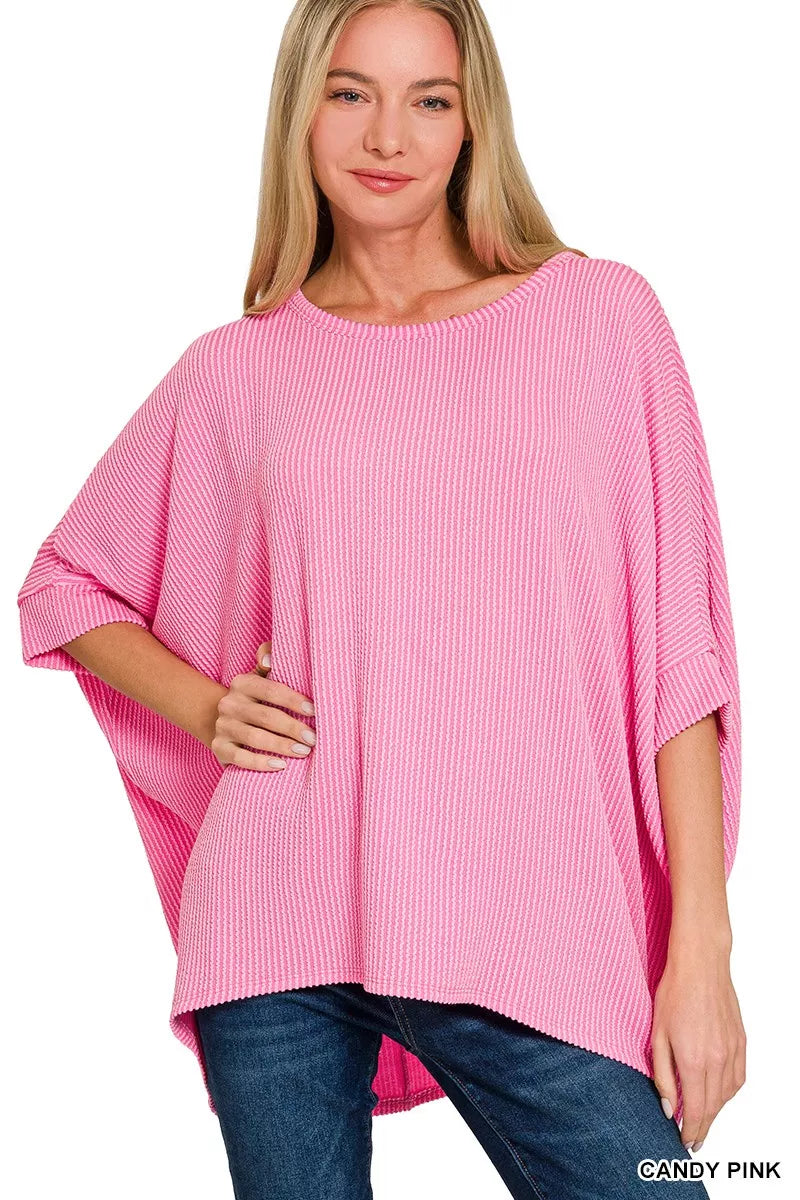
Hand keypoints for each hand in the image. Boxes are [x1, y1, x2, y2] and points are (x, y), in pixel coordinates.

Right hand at [210, 640, 315, 769]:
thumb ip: (268, 658)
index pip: (271, 690)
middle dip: (293, 728)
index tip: (315, 711)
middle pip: (266, 716)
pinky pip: (241, 758)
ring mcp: (222, 726)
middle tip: (313, 739)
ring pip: (254, 737)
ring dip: (282, 746)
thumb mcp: (261, 676)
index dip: (294, 700)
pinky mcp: (219, 748)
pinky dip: (261, 763)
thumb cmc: (255, 699)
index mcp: (242, 683)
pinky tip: (280, 765)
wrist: (221, 720)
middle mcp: (229, 703)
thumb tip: (268, 659)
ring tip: (303, 752)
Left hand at [651, 937, 745, 1151]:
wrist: (701, 965)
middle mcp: (718, 1061)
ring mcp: (732, 1052)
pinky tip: (719, 1093)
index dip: (690, 1130)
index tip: (684, 1142)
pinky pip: (739, 1078)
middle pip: (713, 1107)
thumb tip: (668, 1107)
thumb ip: (662, 1075)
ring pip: (727, 1095)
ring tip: (702, 1118)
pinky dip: (729, 1092)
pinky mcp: (741, 1042)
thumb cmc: (674, 993)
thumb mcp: (657, 1035)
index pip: (695, 1110)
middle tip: (693, 1139)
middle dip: (703, 1127)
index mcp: (694, 1061)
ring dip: (716, 1111)